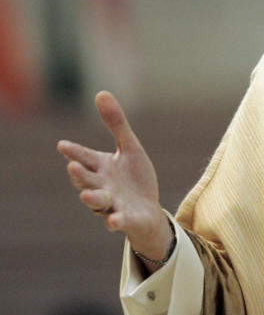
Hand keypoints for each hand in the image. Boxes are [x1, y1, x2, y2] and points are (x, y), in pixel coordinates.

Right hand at [58, 91, 172, 267]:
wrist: (148, 210)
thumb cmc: (135, 178)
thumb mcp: (130, 148)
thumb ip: (117, 124)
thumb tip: (101, 93)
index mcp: (101, 167)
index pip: (84, 158)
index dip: (74, 152)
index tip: (63, 145)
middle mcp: (101, 186)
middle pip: (86, 180)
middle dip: (79, 174)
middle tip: (72, 166)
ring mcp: (111, 204)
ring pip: (98, 202)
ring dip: (92, 199)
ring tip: (87, 195)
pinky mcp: (124, 219)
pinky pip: (117, 221)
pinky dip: (114, 221)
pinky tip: (113, 221)